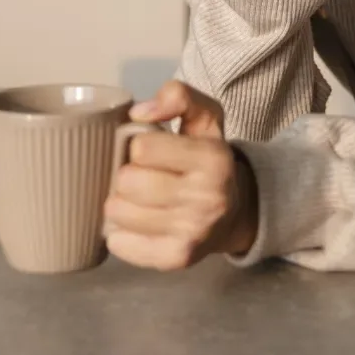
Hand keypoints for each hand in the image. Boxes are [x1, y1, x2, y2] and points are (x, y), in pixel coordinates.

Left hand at [103, 80, 259, 269]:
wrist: (235, 213)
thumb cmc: (209, 161)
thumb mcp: (205, 117)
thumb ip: (178, 96)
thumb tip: (139, 112)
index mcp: (213, 159)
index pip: (142, 148)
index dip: (138, 146)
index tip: (149, 151)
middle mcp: (207, 198)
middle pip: (127, 182)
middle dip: (126, 175)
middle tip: (139, 177)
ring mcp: (192, 233)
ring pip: (118, 213)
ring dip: (120, 203)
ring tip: (137, 199)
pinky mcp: (175, 259)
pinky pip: (119, 245)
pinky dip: (120, 234)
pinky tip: (137, 224)